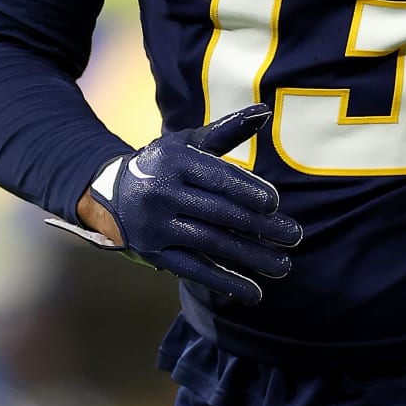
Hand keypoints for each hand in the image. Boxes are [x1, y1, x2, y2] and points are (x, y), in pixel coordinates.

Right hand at [82, 105, 300, 304]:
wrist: (110, 194)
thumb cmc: (163, 164)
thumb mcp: (187, 143)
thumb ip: (226, 131)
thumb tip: (264, 112)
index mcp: (174, 162)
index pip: (216, 178)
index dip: (246, 190)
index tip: (274, 204)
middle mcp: (162, 193)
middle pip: (219, 213)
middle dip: (260, 227)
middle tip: (294, 237)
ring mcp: (157, 227)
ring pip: (211, 244)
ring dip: (250, 257)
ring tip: (283, 266)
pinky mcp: (155, 253)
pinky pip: (195, 270)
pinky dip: (225, 282)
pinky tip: (254, 293)